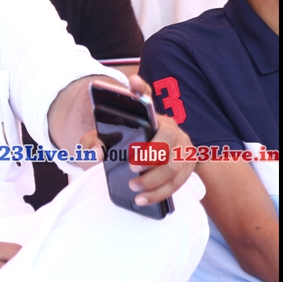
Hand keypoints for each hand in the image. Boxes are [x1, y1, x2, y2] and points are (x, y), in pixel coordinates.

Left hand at [77, 75, 197, 206]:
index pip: (145, 95)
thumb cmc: (123, 145)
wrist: (145, 159)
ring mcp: (183, 146)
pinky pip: (179, 182)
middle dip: (151, 153)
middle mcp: (171, 127)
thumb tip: (96, 152)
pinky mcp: (189, 165)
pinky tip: (144, 199)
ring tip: (134, 188)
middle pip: (168, 137)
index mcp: (150, 115)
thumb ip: (93, 142)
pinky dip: (160, 193)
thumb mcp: (106, 142)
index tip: (132, 81)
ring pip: (174, 164)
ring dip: (154, 180)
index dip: (140, 88)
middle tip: (131, 166)